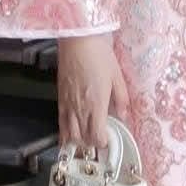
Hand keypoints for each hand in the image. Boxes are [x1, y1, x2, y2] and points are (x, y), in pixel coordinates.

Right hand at [56, 31, 130, 154]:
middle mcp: (80, 108)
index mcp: (96, 104)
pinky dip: (64, 132)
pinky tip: (70, 134)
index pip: (96, 136)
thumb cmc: (99, 55)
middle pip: (82, 139)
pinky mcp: (60, 98)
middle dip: (91, 144)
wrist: (78, 41)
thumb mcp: (117, 76)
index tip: (108, 139)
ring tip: (85, 139)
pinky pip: (60, 122)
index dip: (102, 143)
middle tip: (98, 140)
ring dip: (78, 141)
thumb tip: (124, 115)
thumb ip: (121, 99)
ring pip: (69, 134)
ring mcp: (68, 104)